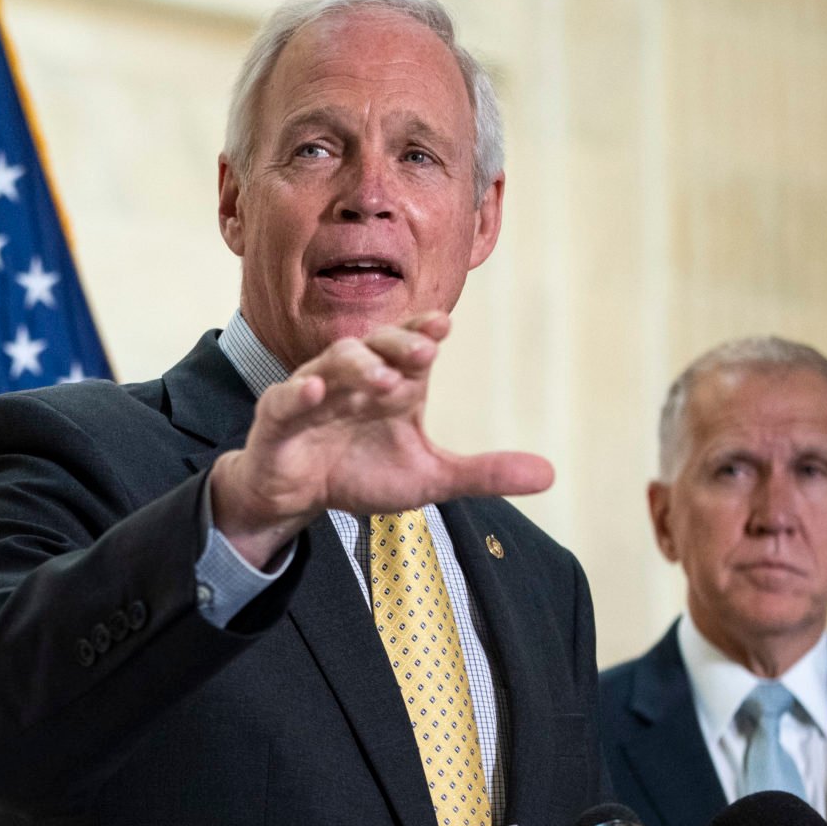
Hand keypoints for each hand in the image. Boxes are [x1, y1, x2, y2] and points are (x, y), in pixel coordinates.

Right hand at [205, 314, 552, 567]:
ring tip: (384, 381)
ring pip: (333, 364)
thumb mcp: (428, 479)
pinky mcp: (277, 417)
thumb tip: (549, 474)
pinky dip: (300, 391)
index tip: (444, 326)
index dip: (423, 331)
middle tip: (428, 352)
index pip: (409, 344)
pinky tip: (316, 390)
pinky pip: (286, 398)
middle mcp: (352, 377)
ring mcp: (312, 392)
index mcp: (390, 382)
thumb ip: (482, 473)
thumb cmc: (358, 474)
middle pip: (374, 345)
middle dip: (399, 344)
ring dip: (358, 367)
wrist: (295, 499)